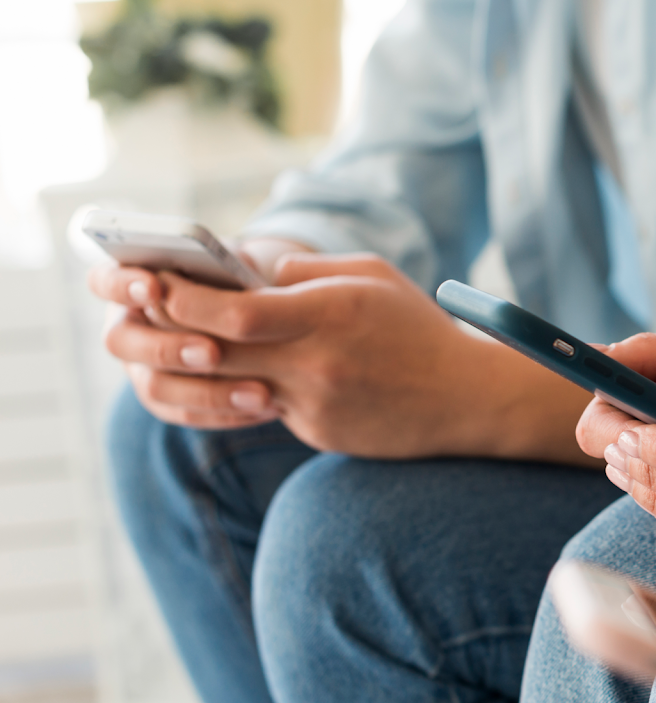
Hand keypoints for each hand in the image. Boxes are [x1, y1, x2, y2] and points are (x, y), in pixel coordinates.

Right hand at [91, 237, 312, 428]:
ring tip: (259, 393)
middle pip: (121, 343)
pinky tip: (270, 406)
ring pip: (156, 388)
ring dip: (207, 392)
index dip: (123, 286)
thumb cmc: (233, 278)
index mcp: (128, 284)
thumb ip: (221, 267)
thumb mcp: (229, 263)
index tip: (156, 288)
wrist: (253, 313)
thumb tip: (241, 278)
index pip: (104, 282)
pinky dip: (228, 412)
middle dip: (168, 349)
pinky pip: (187, 414)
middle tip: (213, 353)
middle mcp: (126, 328)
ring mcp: (142, 368)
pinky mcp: (168, 401)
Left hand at [98, 253, 596, 460]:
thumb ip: (304, 270)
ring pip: (231, 385)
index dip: (181, 300)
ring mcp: (316, 405)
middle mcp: (317, 363)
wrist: (468, 400)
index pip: (232, 313)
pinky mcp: (318, 434)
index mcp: (329, 314)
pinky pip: (267, 408)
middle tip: (140, 312)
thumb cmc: (419, 328)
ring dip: (200, 366)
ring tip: (186, 343)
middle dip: (170, 332)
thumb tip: (247, 269)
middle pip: (215, 353)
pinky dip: (253, 389)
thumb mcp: (369, 276)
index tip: (151, 282)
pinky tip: (260, 374)